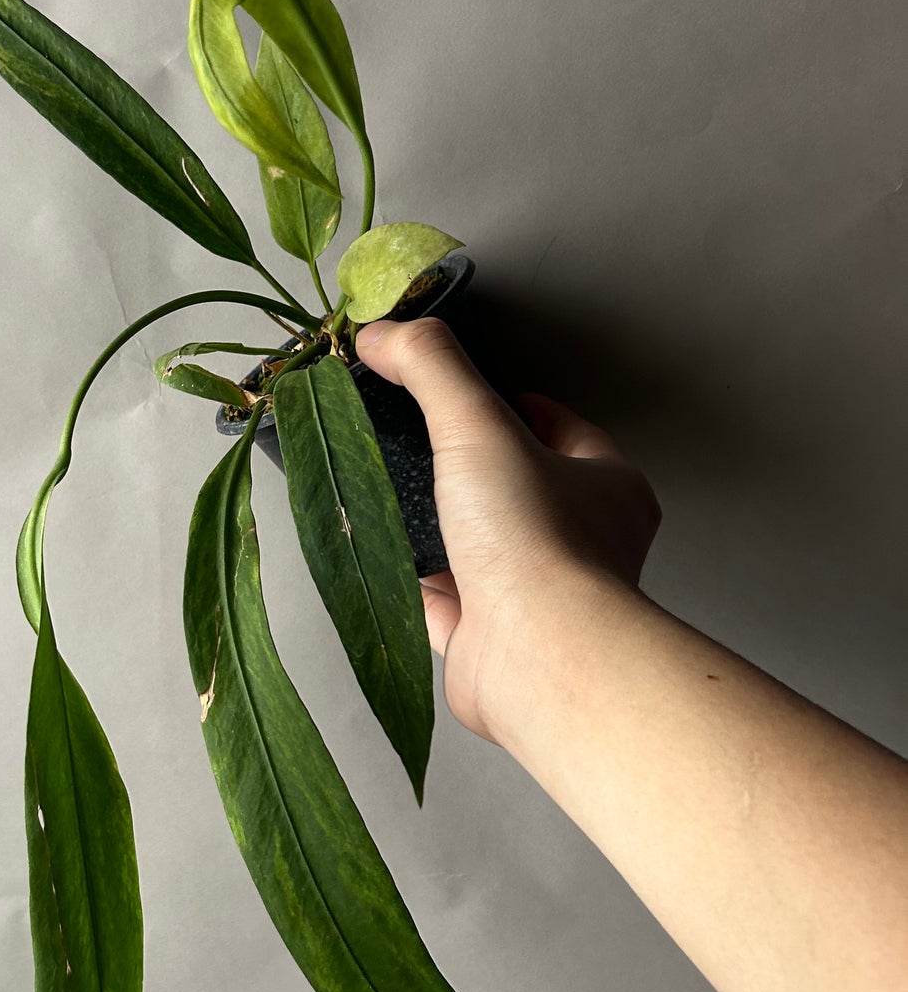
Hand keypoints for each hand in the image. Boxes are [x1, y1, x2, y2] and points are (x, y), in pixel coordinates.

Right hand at [354, 317, 660, 742]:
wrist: (538, 659)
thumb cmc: (536, 542)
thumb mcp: (479, 427)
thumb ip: (432, 369)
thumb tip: (384, 332)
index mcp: (608, 487)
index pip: (564, 429)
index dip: (516, 405)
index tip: (469, 394)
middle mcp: (583, 543)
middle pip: (523, 490)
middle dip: (474, 471)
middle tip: (424, 444)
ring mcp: (539, 597)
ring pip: (485, 551)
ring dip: (442, 531)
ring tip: (394, 498)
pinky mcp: (494, 643)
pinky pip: (449, 607)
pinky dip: (417, 587)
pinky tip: (385, 565)